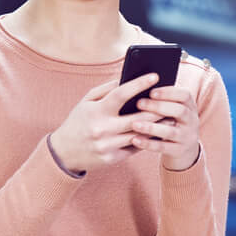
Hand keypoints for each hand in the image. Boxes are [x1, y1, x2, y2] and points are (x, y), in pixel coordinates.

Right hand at [48, 73, 163, 173]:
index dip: (139, 84)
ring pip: (140, 134)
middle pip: (137, 117)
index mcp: (96, 111)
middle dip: (156, 108)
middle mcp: (102, 129)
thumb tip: (127, 79)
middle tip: (170, 100)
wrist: (64, 152)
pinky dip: (148, 139)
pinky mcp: (112, 158)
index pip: (121, 94)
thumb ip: (106, 89)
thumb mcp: (86, 102)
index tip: (155, 76)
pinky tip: (159, 132)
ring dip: (157, 126)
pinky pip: (136, 148)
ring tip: (170, 116)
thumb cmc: (78, 121)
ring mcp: (108, 145)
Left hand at [133, 85, 203, 169]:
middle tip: (139, 103)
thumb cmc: (171, 122)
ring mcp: (187, 137)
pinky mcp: (179, 151)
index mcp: (190, 107)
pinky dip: (148, 144)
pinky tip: (134, 140)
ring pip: (170, 131)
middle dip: (158, 106)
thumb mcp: (173, 110)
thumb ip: (162, 100)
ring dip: (151, 127)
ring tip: (134, 124)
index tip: (151, 91)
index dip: (168, 92)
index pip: (185, 95)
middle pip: (179, 111)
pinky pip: (163, 147)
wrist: (184, 150)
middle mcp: (192, 121)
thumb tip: (139, 89)